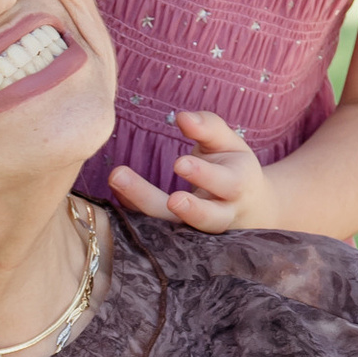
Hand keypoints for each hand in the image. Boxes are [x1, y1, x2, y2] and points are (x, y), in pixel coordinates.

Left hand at [107, 108, 274, 233]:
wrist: (245, 210)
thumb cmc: (232, 167)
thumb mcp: (229, 144)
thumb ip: (209, 127)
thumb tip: (182, 117)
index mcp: (237, 187)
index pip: (225, 183)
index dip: (204, 175)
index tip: (179, 163)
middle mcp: (220, 215)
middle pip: (205, 218)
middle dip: (188, 209)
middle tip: (170, 198)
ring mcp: (198, 233)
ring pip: (174, 229)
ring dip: (144, 206)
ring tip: (117, 179)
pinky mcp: (175, 239)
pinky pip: (152, 230)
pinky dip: (131, 210)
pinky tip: (112, 189)